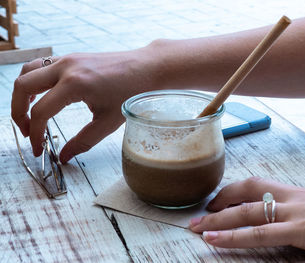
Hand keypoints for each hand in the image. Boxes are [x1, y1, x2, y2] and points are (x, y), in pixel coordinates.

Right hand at [11, 49, 157, 162]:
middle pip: (22, 86)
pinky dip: (35, 82)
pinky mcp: (72, 58)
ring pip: (28, 71)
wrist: (148, 68)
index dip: (35, 134)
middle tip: (28, 132)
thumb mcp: (108, 122)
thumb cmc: (133, 92)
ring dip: (23, 94)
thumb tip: (64, 157)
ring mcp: (68, 59)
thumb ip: (83, 142)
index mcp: (75, 84)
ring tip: (30, 115)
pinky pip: (41, 66)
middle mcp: (66, 67)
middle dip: (18, 112)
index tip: (39, 149)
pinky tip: (44, 97)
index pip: (41, 111)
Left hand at [189, 176, 304, 257]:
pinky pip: (260, 234)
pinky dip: (234, 237)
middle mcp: (292, 198)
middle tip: (200, 213)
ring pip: (248, 212)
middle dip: (220, 201)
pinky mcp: (302, 230)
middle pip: (247, 192)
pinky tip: (214, 240)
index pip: (258, 184)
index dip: (235, 190)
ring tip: (196, 227)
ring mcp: (295, 213)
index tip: (219, 199)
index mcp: (298, 192)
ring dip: (218, 219)